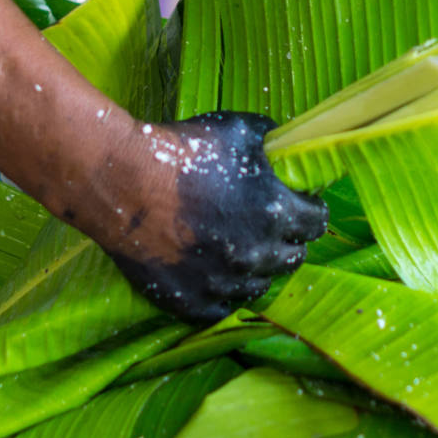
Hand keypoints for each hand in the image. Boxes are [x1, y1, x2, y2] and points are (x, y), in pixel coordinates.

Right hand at [92, 111, 327, 323]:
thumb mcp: (237, 129)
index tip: (299, 205)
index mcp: (275, 213)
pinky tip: (214, 274)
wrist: (121, 180)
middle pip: (292, 258)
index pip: (316, 223)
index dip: (309, 211)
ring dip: (255, 269)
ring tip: (236, 249)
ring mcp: (223, 284)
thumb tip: (287, 147)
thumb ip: (273, 140)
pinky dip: (222, 294)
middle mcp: (256, 255)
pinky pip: (221, 308)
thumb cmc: (180, 150)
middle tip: (268, 227)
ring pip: (258, 285)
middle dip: (286, 241)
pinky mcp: (191, 302)